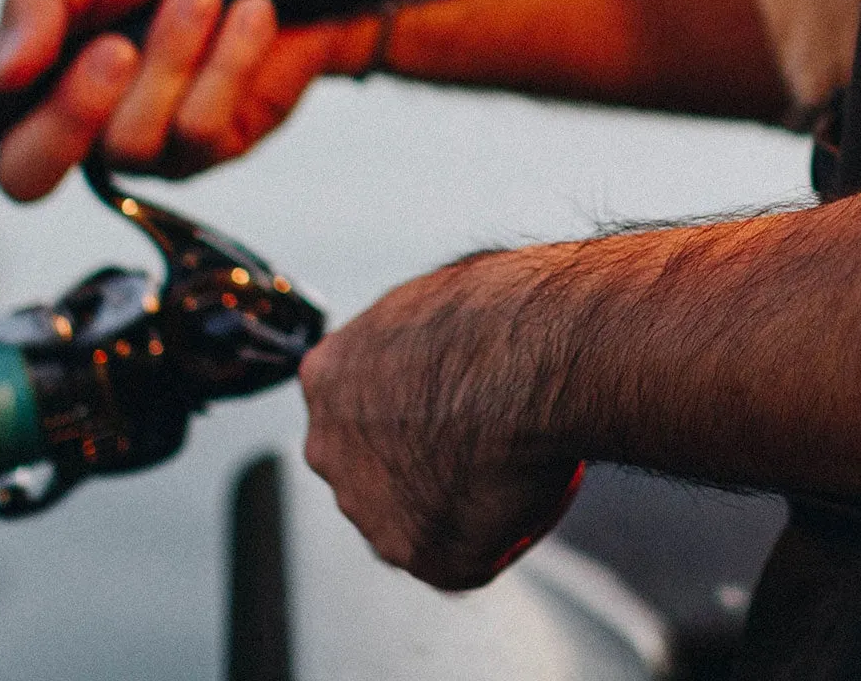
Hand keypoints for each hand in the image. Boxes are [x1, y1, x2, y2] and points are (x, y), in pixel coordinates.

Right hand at [0, 0, 427, 244]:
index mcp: (26, 64)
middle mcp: (72, 115)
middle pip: (27, 170)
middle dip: (70, 113)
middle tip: (115, 47)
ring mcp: (138, 141)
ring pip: (126, 140)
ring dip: (172, 55)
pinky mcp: (204, 149)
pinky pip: (198, 128)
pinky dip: (228, 61)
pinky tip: (251, 19)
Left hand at [299, 252, 587, 589]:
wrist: (531, 361)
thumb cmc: (496, 313)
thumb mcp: (434, 302)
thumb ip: (413, 344)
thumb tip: (445, 351)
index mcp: (328, 376)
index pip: (358, 402)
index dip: (411, 400)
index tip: (452, 394)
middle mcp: (331, 450)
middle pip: (376, 465)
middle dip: (422, 455)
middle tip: (484, 429)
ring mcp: (372, 512)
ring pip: (418, 514)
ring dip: (456, 496)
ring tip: (514, 452)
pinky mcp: (427, 558)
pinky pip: (469, 553)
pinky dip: (502, 530)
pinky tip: (529, 485)